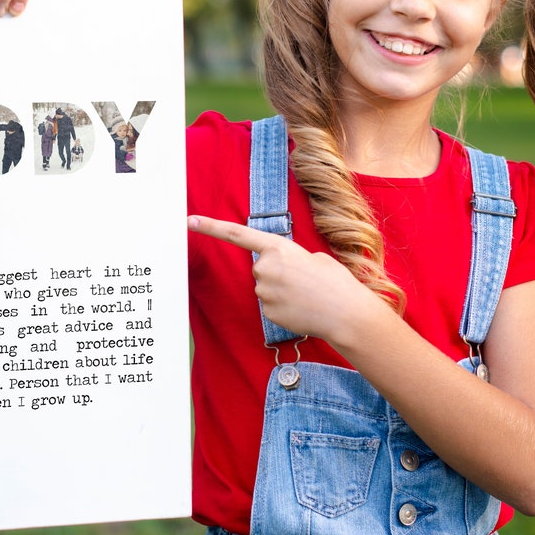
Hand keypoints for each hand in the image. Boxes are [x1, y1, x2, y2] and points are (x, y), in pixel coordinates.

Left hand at [187, 214, 372, 340]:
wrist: (345, 312)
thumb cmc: (334, 281)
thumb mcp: (313, 257)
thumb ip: (289, 258)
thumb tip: (280, 271)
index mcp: (277, 247)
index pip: (237, 234)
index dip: (211, 227)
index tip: (190, 221)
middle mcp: (264, 267)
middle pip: (260, 268)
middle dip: (277, 273)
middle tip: (303, 280)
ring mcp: (263, 291)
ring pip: (266, 288)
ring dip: (282, 291)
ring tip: (306, 295)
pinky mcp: (267, 312)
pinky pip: (271, 306)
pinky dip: (284, 307)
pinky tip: (301, 308)